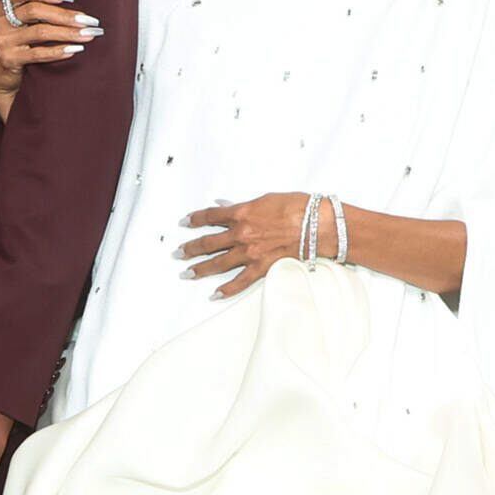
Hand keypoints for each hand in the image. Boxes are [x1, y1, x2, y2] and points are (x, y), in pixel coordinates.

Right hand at [0, 0, 101, 119]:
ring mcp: (2, 41)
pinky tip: (75, 49)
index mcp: (1, 8)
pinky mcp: (9, 60)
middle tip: (89, 20)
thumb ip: (31, 12)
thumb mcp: (14, 25)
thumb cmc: (12, 46)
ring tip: (88, 35)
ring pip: (40, 32)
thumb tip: (72, 5)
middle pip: (35, 11)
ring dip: (68, 32)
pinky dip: (59, 51)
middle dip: (65, 15)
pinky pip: (38, 53)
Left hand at [179, 194, 315, 297]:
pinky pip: (240, 281)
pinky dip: (226, 290)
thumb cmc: (297, 207)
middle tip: (177, 253)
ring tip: (187, 273)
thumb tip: (227, 208)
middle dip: (190, 248)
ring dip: (200, 269)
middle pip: (208, 242)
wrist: (317, 224)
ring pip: (218, 263)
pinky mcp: (261, 267)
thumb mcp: (266, 199)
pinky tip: (214, 294)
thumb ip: (244, 207)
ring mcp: (249, 252)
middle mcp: (241, 233)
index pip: (211, 216)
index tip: (185, 222)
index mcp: (241, 213)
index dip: (195, 219)